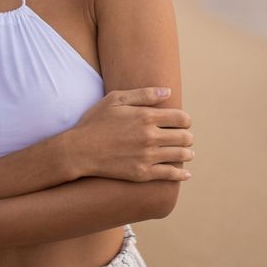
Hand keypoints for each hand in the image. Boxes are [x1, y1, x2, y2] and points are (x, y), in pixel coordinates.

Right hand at [71, 87, 193, 181]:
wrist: (80, 150)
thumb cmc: (95, 121)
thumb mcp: (115, 100)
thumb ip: (143, 94)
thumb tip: (168, 92)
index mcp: (145, 117)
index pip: (181, 118)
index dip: (186, 120)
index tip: (183, 123)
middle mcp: (150, 137)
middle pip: (184, 137)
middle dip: (187, 136)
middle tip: (185, 138)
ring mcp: (147, 156)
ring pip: (180, 155)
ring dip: (187, 153)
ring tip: (186, 153)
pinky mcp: (142, 173)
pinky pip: (170, 175)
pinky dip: (181, 174)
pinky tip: (185, 173)